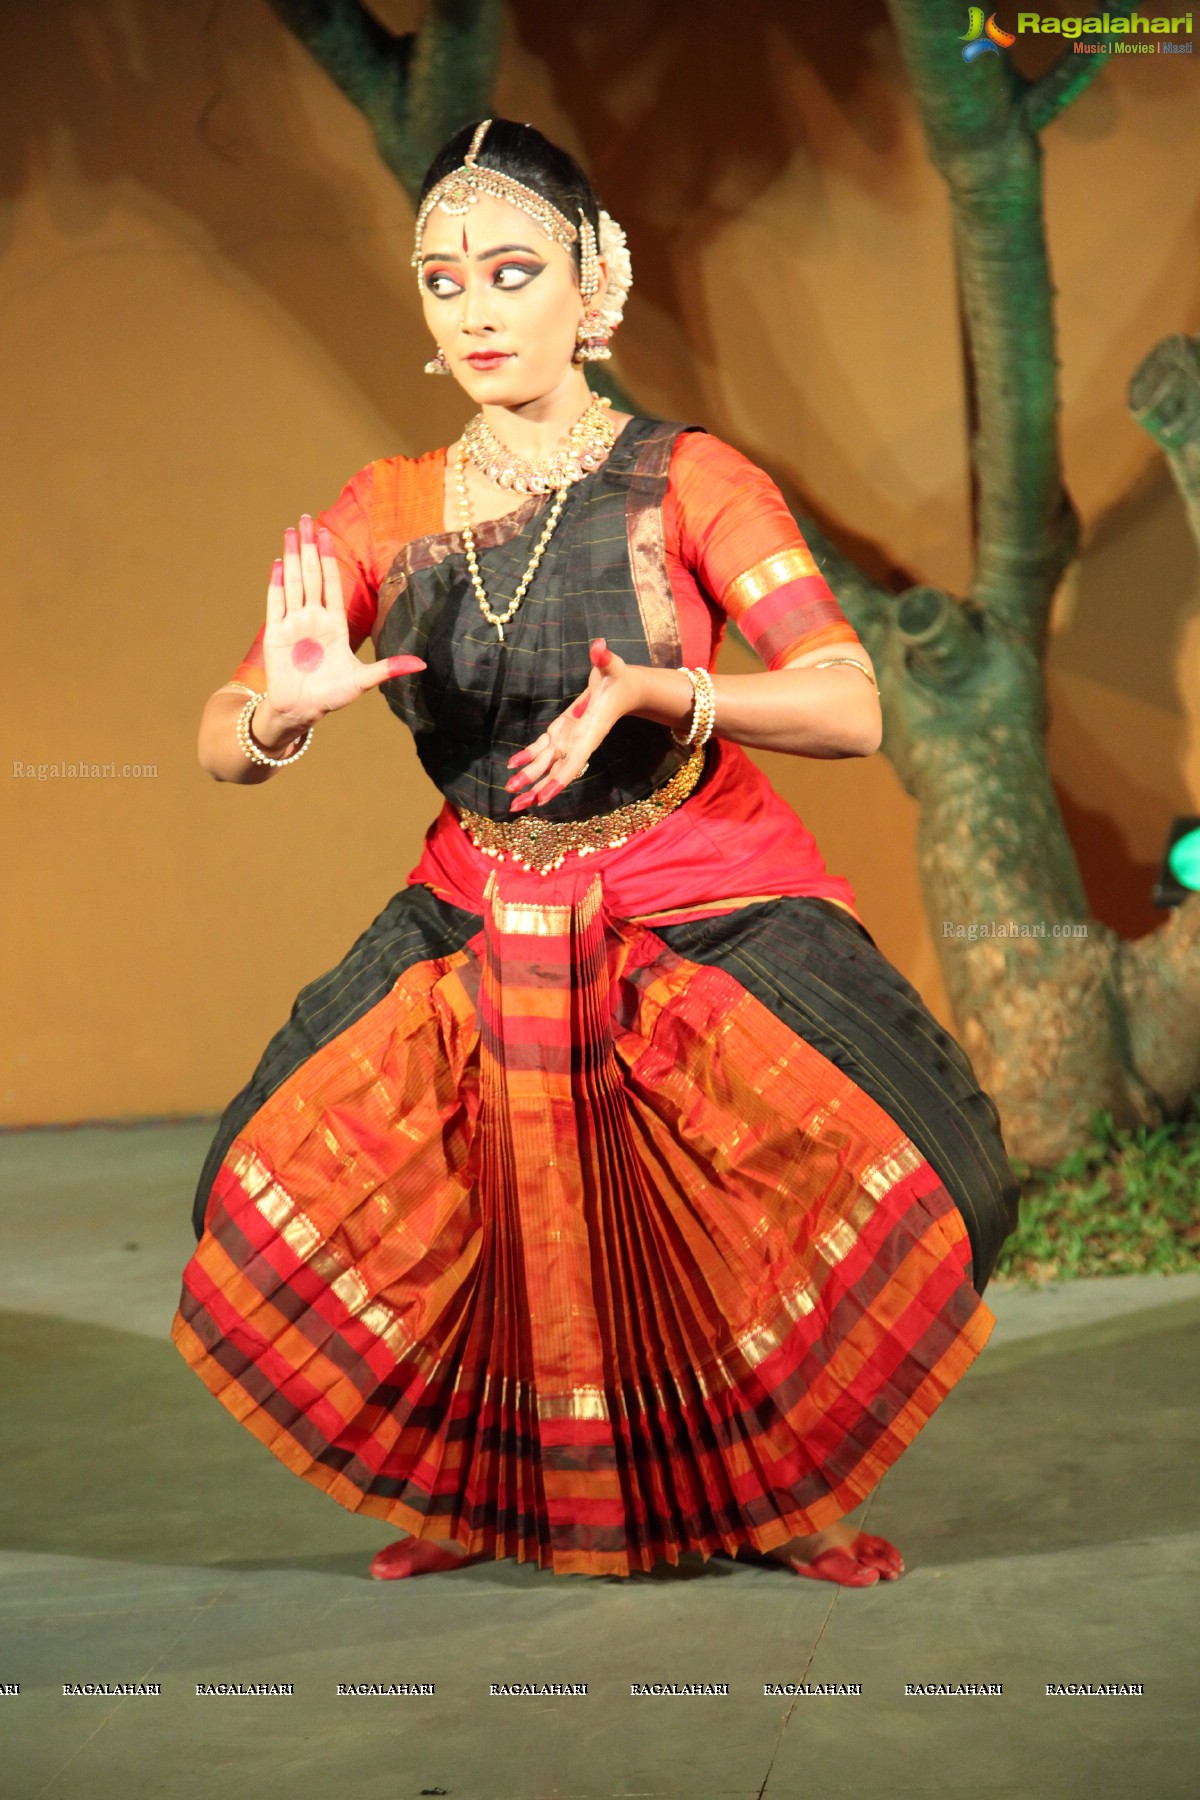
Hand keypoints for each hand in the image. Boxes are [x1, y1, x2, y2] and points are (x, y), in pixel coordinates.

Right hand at [260, 515, 424, 729]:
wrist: (302, 711)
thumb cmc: (332, 696)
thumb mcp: (363, 680)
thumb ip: (389, 668)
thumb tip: (422, 664)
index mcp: (335, 624)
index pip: (332, 583)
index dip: (329, 558)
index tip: (327, 533)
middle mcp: (314, 618)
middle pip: (312, 575)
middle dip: (309, 546)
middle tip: (307, 518)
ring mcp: (294, 624)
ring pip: (294, 582)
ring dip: (292, 556)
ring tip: (291, 531)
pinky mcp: (276, 634)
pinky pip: (276, 603)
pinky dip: (277, 583)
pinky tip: (278, 562)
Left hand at [504, 638, 637, 808]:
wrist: (624, 688)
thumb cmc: (618, 679)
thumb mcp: (613, 667)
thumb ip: (605, 659)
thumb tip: (599, 645)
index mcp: (590, 733)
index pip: (574, 762)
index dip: (558, 781)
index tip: (543, 798)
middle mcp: (578, 741)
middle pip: (556, 771)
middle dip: (537, 789)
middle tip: (516, 806)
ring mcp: (568, 738)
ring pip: (546, 764)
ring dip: (528, 780)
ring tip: (509, 797)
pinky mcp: (561, 732)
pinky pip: (541, 749)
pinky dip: (527, 758)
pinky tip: (511, 767)